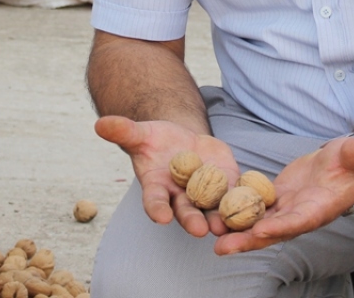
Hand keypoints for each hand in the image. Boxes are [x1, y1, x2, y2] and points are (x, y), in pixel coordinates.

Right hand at [95, 115, 238, 237]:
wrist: (180, 140)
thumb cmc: (155, 141)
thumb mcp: (140, 133)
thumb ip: (123, 131)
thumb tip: (99, 124)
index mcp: (157, 188)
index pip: (154, 202)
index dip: (157, 209)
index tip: (160, 217)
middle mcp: (180, 197)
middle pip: (187, 211)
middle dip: (193, 221)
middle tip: (201, 230)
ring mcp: (205, 193)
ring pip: (213, 209)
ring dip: (221, 218)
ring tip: (229, 224)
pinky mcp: (226, 184)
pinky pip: (236, 193)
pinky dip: (245, 199)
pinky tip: (254, 203)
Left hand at [214, 135, 353, 254]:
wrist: (345, 164)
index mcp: (320, 207)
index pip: (299, 220)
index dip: (280, 227)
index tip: (260, 231)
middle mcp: (301, 214)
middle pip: (272, 231)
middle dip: (247, 240)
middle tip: (222, 247)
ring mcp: (288, 207)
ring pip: (260, 222)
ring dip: (237, 231)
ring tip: (212, 236)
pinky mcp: (278, 197)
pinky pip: (256, 206)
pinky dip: (238, 211)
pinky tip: (217, 214)